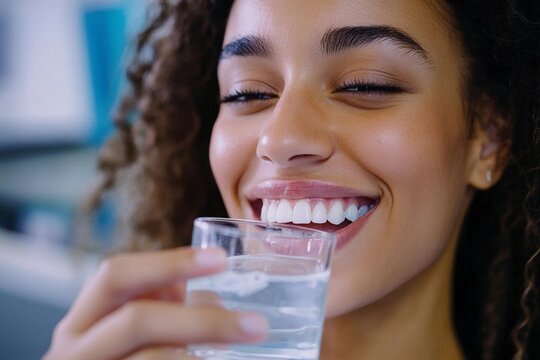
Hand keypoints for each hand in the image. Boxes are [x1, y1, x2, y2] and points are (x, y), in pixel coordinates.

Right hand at [44, 247, 267, 359]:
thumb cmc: (121, 358)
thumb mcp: (129, 331)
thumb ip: (161, 308)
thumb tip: (213, 296)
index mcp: (83, 320)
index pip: (116, 275)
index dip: (169, 263)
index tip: (220, 260)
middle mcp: (76, 350)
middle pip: (138, 320)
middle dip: (203, 321)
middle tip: (256, 325)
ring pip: (149, 358)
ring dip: (203, 350)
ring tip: (243, 344)